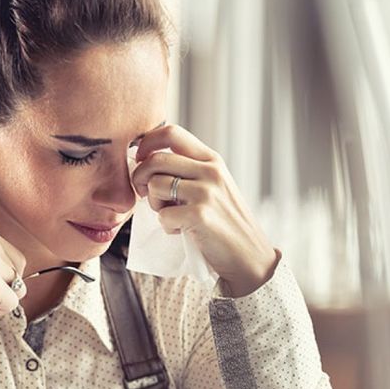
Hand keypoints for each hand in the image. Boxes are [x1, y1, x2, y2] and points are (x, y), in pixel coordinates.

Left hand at [129, 124, 279, 296]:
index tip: (141, 159)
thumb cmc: (225, 223)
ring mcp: (206, 192)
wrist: (249, 256)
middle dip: (140, 178)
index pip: (171, 132)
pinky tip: (182, 231)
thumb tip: (144, 161)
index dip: (147, 143)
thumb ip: (188, 170)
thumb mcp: (214, 186)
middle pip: (155, 159)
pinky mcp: (200, 215)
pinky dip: (166, 227)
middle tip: (146, 195)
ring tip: (172, 215)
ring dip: (155, 205)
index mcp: (212, 160)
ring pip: (155, 186)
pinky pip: (162, 215)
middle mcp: (210, 171)